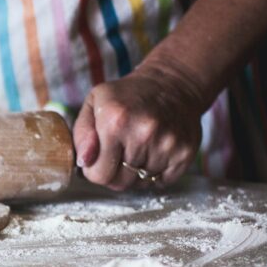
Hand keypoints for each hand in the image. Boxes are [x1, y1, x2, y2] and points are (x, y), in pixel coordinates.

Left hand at [73, 63, 205, 190]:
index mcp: (115, 122)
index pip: (99, 175)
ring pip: (141, 183)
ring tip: (140, 147)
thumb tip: (84, 162)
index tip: (100, 158)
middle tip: (120, 153)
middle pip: (120, 183)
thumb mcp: (94, 103)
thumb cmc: (127, 96)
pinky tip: (155, 151)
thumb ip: (81, 134)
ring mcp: (167, 144)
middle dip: (115, 173)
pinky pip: (162, 182)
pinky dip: (157, 173)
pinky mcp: (184, 152)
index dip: (96, 170)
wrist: (172, 83)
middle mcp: (143, 133)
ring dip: (137, 172)